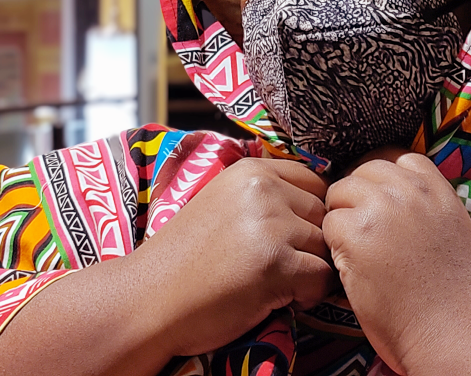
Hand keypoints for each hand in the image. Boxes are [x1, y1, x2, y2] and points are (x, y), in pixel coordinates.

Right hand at [129, 157, 336, 356]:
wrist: (144, 301)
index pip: (315, 181)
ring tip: (271, 283)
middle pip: (323, 215)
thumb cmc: (184, 260)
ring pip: (325, 247)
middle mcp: (263, 189)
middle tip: (277, 266)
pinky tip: (275, 299)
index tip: (289, 238)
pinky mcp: (275, 263)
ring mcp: (270, 224)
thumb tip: (319, 202)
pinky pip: (322, 277)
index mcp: (251, 170)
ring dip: (308, 270)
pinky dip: (306, 295)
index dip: (309, 215)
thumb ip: (265, 195)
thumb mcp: (223, 204)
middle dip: (309, 244)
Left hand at [322, 149, 470, 375]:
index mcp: (436, 188)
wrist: (455, 333)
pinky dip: (332, 245)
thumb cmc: (456, 295)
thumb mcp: (453, 229)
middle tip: (359, 230)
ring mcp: (381, 208)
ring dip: (341, 217)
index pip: (396, 156)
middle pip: (364, 170)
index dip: (380, 178)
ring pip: (339, 191)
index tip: (376, 200)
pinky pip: (328, 224)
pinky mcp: (355, 234)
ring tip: (354, 250)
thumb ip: (426, 205)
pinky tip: (350, 268)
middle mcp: (409, 189)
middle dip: (356, 196)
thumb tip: (394, 197)